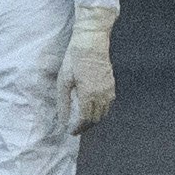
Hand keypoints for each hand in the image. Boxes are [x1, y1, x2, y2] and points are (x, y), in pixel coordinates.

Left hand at [56, 1, 118, 129]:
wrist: (91, 43)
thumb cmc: (74, 60)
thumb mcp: (63, 82)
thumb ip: (63, 104)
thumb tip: (62, 121)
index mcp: (88, 95)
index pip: (85, 119)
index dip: (78, 128)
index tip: (70, 132)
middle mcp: (101, 94)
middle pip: (96, 119)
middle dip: (86, 126)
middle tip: (76, 128)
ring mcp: (108, 90)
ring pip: (104, 113)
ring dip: (94, 120)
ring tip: (83, 120)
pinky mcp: (112, 84)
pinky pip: (109, 104)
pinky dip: (102, 110)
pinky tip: (93, 108)